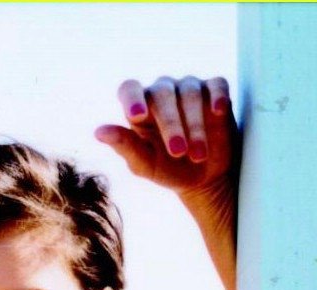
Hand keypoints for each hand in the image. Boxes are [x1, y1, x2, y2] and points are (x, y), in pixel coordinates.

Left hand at [94, 76, 237, 196]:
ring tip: (197, 155)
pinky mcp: (216, 91)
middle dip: (171, 124)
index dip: (132, 98)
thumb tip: (98, 131)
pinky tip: (218, 110)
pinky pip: (217, 85)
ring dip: (195, 126)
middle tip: (178, 153)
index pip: (130, 89)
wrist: (203, 177)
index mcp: (140, 107)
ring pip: (190, 93)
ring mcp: (190, 88)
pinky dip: (218, 96)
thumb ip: (124, 146)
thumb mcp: (144, 164)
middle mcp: (163, 92)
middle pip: (162, 94)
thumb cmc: (168, 170)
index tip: (137, 115)